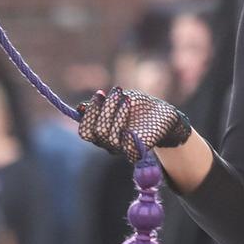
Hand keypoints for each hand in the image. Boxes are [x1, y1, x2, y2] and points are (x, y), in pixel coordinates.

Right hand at [77, 87, 192, 158]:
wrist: (163, 114)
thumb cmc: (138, 106)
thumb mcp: (119, 101)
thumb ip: (101, 106)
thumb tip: (80, 108)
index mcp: (101, 132)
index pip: (85, 131)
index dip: (90, 113)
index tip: (100, 93)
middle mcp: (109, 143)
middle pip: (97, 133)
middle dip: (105, 110)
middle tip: (118, 91)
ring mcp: (123, 149)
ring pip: (111, 139)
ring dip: (118, 115)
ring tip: (127, 99)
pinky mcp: (138, 152)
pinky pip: (129, 150)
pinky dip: (129, 136)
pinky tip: (133, 122)